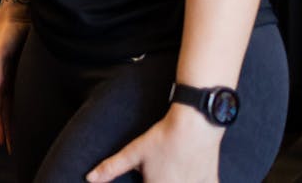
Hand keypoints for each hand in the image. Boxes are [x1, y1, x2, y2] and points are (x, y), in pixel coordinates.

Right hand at [0, 7, 31, 151]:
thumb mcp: (2, 49)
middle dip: (7, 130)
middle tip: (13, 151)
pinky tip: (32, 118)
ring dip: (15, 123)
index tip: (2, 142)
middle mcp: (5, 80)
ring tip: (20, 141)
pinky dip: (25, 111)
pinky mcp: (26, 74)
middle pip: (5, 111)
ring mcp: (15, 78)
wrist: (22, 14)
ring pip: (14, 107)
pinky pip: (23, 97)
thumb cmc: (10, 31)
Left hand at [86, 105, 223, 181]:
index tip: (145, 179)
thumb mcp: (134, 153)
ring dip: (175, 180)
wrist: (195, 125)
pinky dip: (196, 181)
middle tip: (158, 172)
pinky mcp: (212, 182)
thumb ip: (111, 168)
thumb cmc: (163, 139)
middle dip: (158, 180)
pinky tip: (189, 176)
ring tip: (170, 171)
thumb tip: (89, 178)